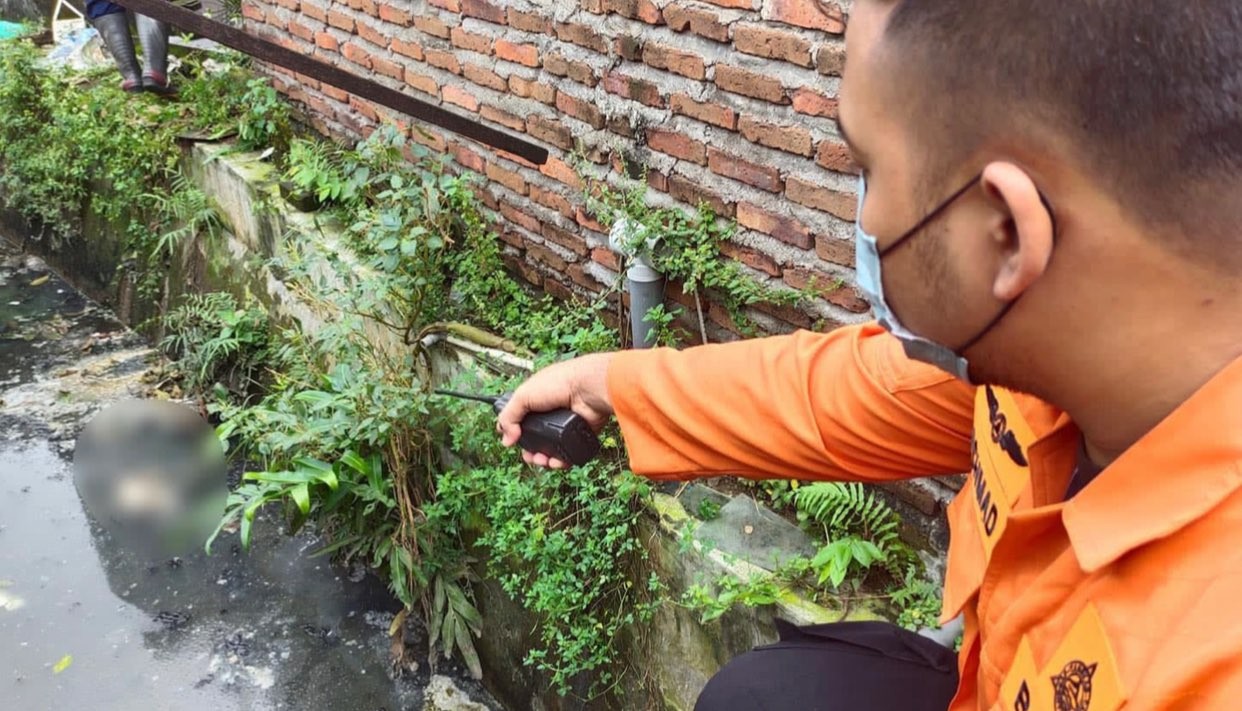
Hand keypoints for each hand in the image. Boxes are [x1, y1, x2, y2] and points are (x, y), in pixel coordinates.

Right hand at [498, 353, 615, 468]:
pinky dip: (561, 460)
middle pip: (535, 438)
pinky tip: (555, 462)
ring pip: (550, 448)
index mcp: (536, 400)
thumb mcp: (523, 396)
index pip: (521, 419)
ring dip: (543, 458)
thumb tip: (506, 439)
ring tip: (541, 460)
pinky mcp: (579, 434)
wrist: (588, 388)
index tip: (510, 440)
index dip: (514, 431)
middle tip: (528, 456)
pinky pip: (568, 452)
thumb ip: (509, 416)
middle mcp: (550, 412)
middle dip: (529, 451)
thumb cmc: (559, 383)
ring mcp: (565, 425)